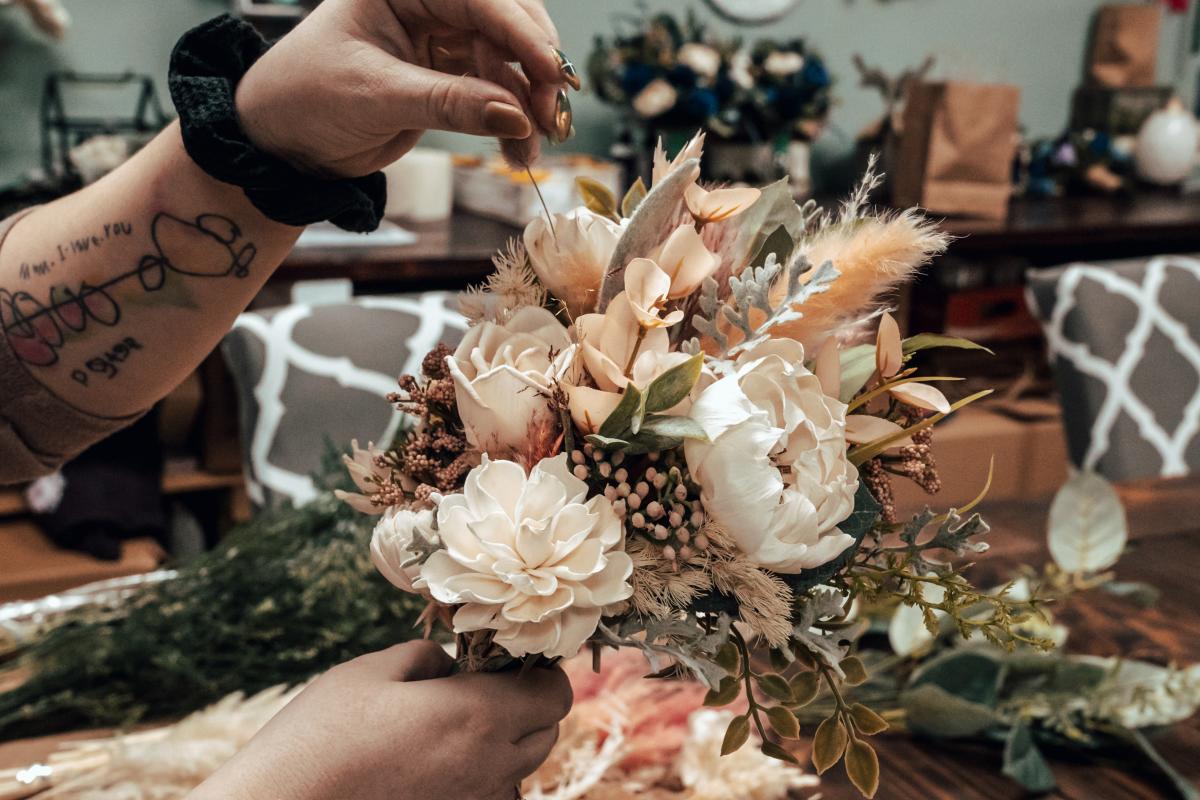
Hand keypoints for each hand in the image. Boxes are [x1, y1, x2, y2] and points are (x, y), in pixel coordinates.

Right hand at [189, 641, 572, 799]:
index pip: (554, 694)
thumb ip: (426, 658)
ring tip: (460, 721)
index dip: (543, 672)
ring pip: (522, 768)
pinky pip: (491, 794)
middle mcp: (488, 764)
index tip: (515, 658)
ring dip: (508, 741)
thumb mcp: (374, 670)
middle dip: (530, 704)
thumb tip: (449, 665)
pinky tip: (441, 757)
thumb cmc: (324, 732)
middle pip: (546, 733)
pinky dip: (483, 773)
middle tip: (488, 683)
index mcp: (478, 715)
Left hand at [235, 0, 577, 176]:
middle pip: (506, 26)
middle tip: (551, 115)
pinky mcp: (448, 77)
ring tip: (532, 150)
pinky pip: (495, 94)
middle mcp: (428, 4)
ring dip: (527, 106)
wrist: (282, 142)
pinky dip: (511, 123)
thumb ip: (448, 104)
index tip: (551, 72)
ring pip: (508, 64)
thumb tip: (514, 116)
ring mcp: (441, 40)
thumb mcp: (376, 97)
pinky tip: (518, 150)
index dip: (522, 33)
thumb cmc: (305, 99)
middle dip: (534, 71)